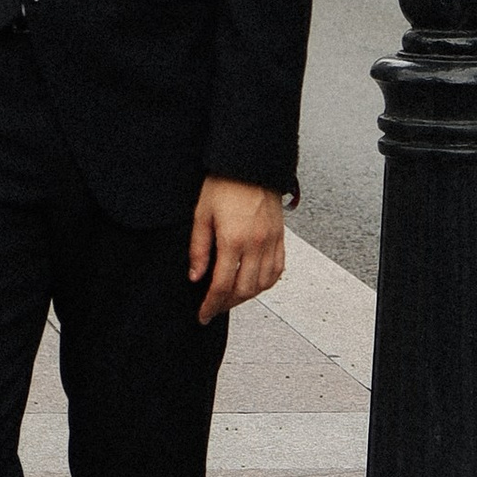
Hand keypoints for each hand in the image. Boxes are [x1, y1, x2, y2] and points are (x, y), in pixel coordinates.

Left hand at [189, 176, 285, 323]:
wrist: (250, 161)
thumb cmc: (223, 182)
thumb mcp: (201, 214)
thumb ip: (199, 249)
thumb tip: (196, 277)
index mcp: (233, 240)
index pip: (222, 285)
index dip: (211, 305)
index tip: (203, 315)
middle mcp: (256, 244)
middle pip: (244, 290)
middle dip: (227, 304)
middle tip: (213, 307)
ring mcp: (271, 241)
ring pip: (263, 284)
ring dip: (246, 296)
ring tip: (231, 297)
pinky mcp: (280, 236)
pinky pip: (278, 269)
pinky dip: (266, 283)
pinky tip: (254, 284)